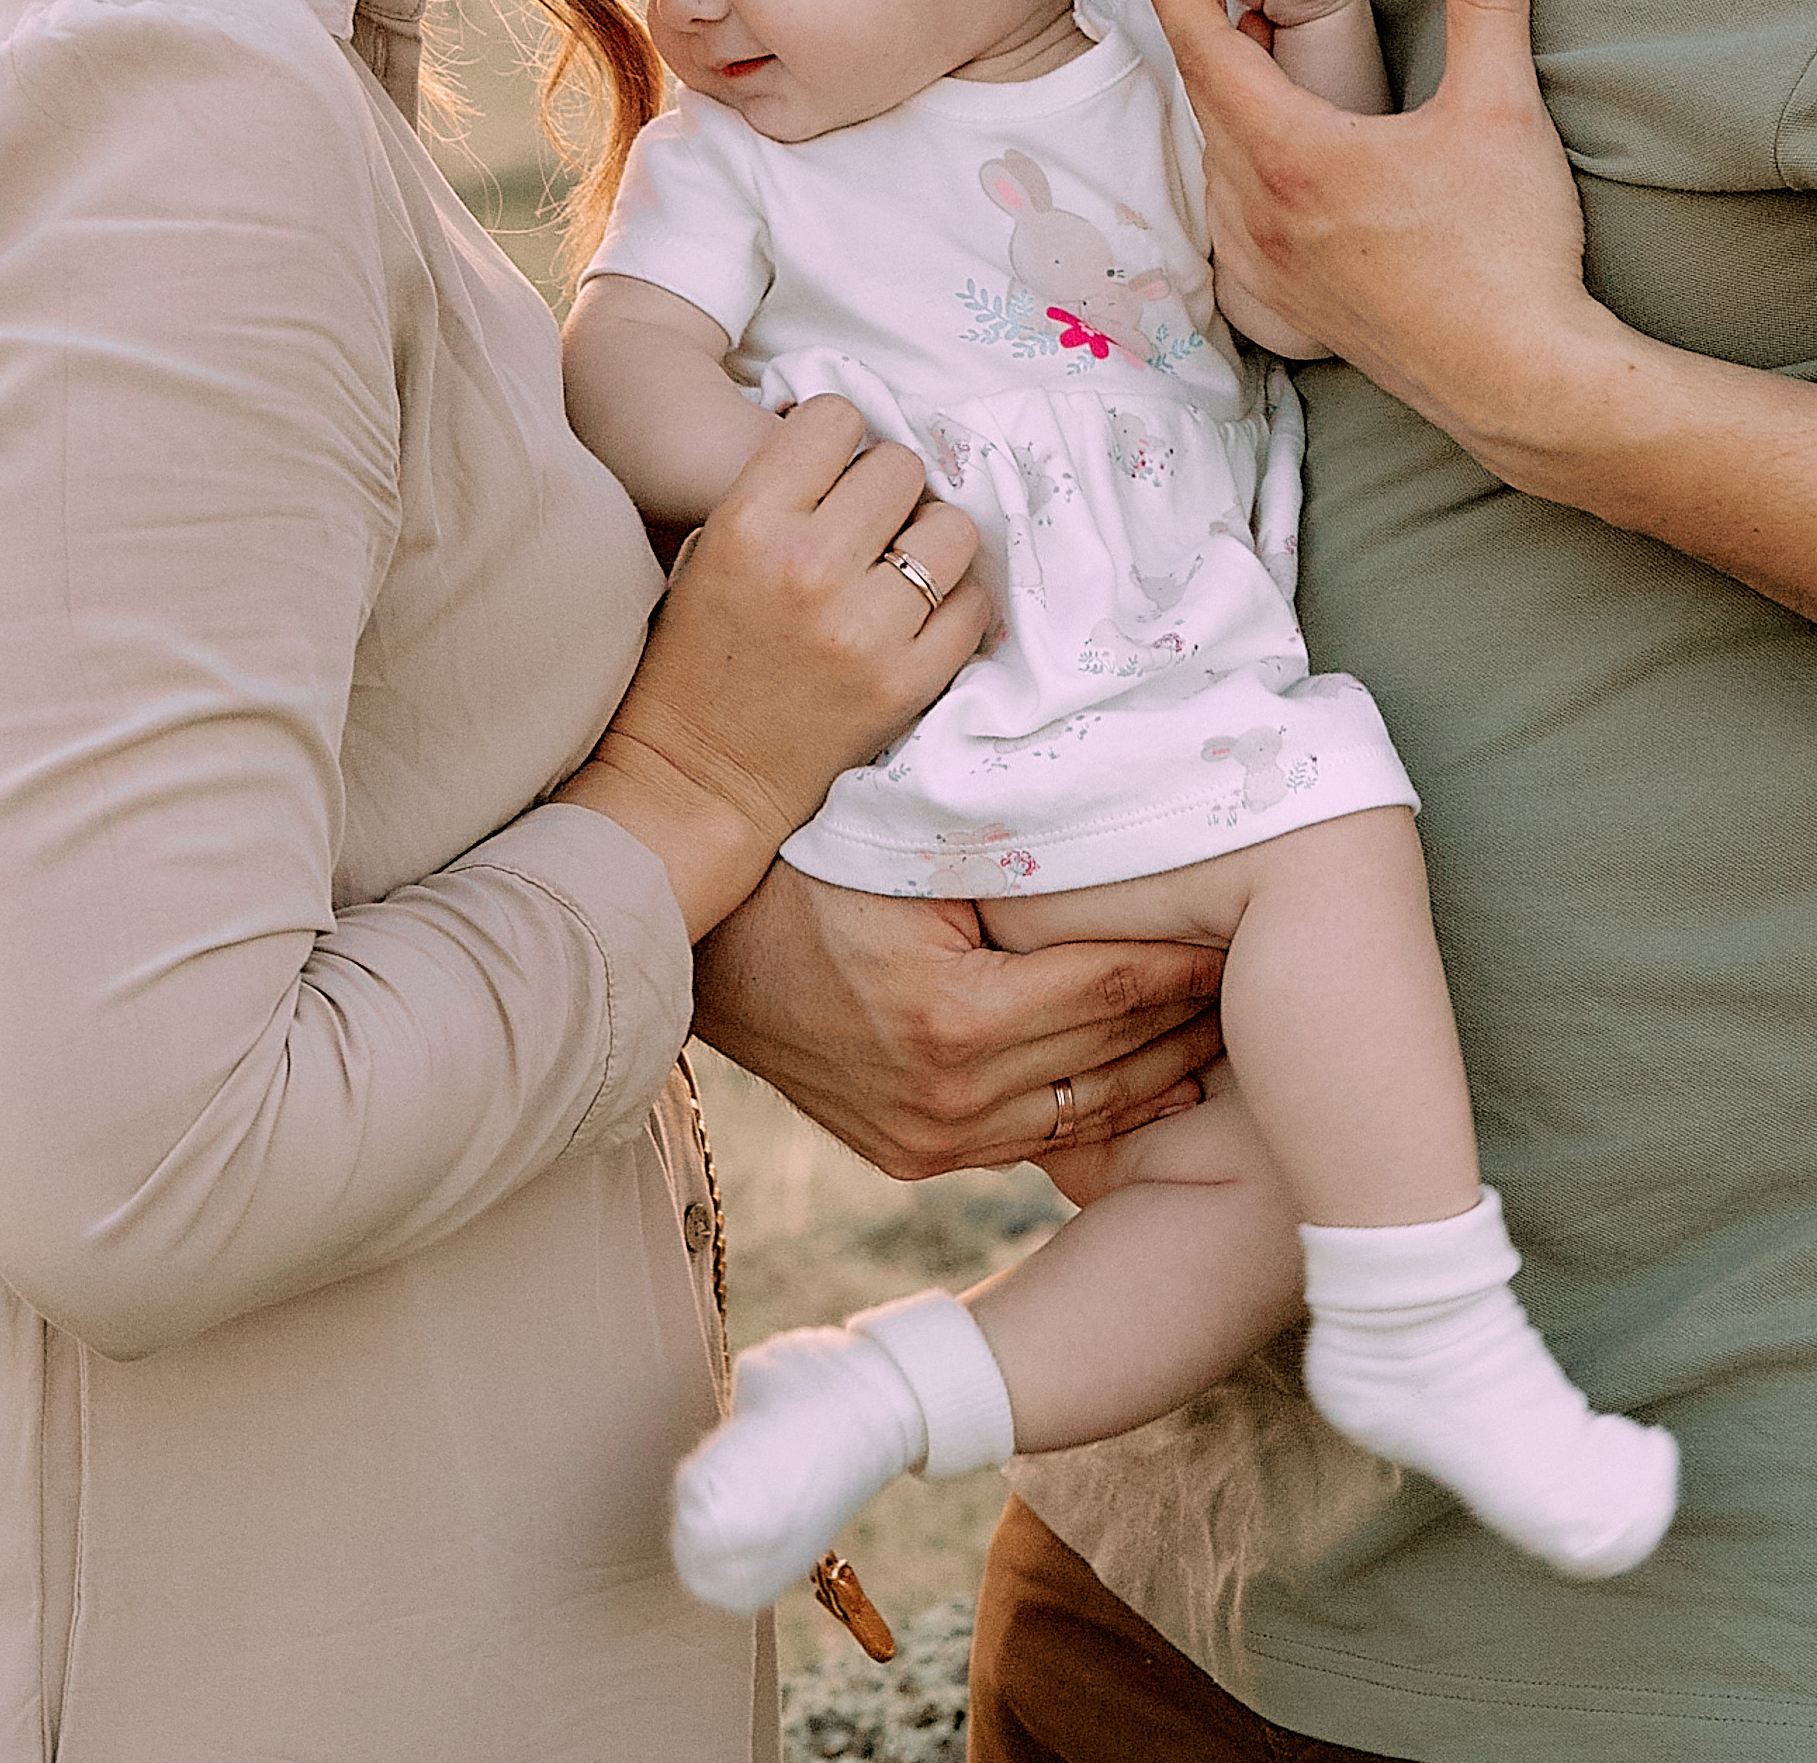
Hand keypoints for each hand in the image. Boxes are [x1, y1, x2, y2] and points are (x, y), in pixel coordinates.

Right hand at [567, 397, 986, 937]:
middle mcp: (808, 567)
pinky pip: (971, 606)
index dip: (841, 439)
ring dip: (932, 542)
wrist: (696, 777)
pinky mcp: (905, 684)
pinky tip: (917, 617)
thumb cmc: (698, 654)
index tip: (837, 471)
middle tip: (872, 523)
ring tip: (902, 567)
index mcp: (748, 522)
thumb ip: (781, 492)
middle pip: (901, 467)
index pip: (836, 417)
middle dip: (890, 490)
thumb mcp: (709, 549)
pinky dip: (954, 605)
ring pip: (952, 530)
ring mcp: (863, 630)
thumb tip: (862, 446)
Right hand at [693, 864, 1223, 1180]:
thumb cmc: (799, 861)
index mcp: (950, 1018)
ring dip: (1163, 1070)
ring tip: (1228, 1026)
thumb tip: (1128, 797)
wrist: (687, 945)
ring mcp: (926, 1139)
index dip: (1185, 955)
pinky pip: (1035, 1136)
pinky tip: (1155, 1074)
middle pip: (1114, 1059)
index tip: (1245, 920)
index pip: (1111, 988)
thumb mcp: (900, 841)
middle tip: (1264, 973)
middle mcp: (945, 1099)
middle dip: (1194, 1016)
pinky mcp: (911, 1156)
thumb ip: (1008, 841)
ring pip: (1087, 1112)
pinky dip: (1100, 1104)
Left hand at [1145, 0, 1599, 465]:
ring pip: (1219, 169)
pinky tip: (1280, 171)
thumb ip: (1489, 0)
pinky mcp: (1287, 311)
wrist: (1520, 379)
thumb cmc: (1507, 250)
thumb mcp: (1502, 109)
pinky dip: (1242, 182)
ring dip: (1230, 113)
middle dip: (1211, 40)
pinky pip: (1235, 231)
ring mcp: (1268, 271)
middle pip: (1207, 106)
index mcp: (1293, 154)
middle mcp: (1259, 215)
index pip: (1206, 50)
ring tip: (1263, 68)